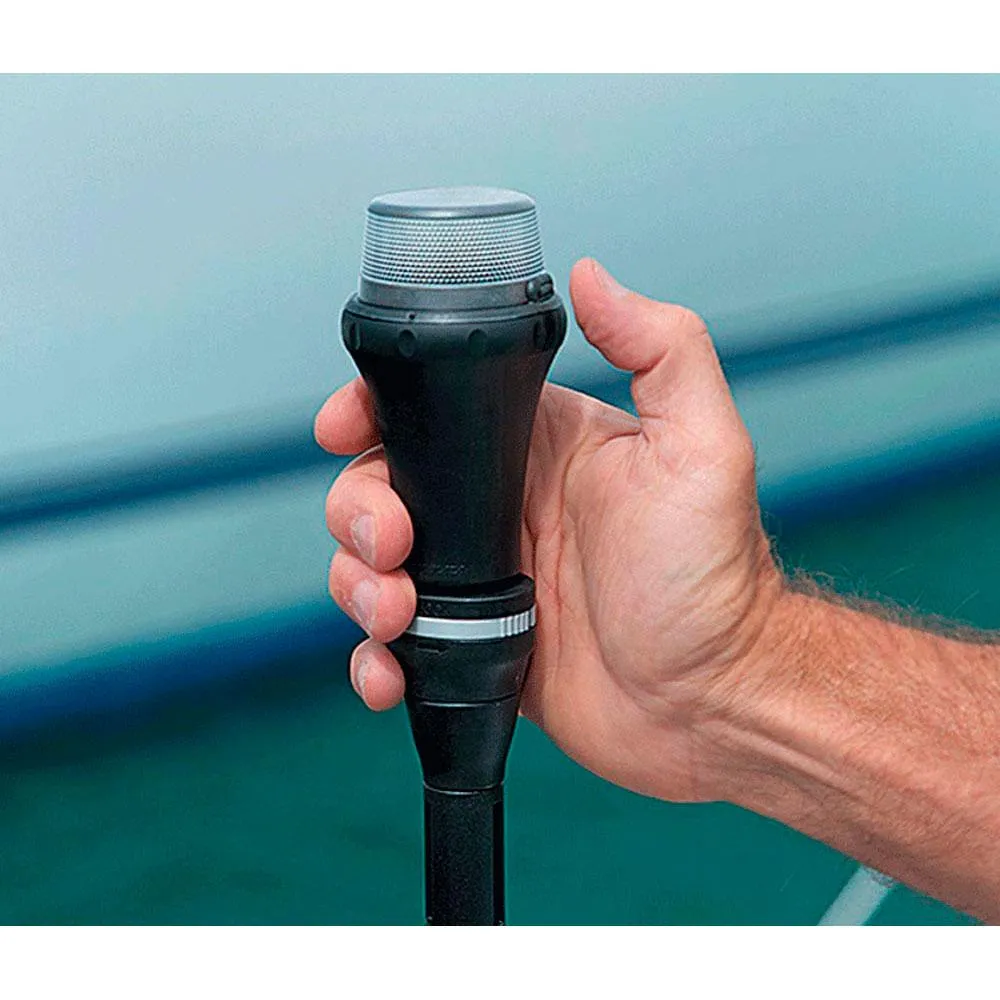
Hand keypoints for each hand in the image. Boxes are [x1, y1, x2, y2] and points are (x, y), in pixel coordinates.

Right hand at [315, 258, 783, 802]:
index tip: (344, 428)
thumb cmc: (712, 579)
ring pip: (371, 563)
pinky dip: (373, 657)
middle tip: (395, 548)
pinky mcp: (469, 640)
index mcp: (536, 447)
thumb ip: (661, 349)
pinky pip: (393, 641)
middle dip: (359, 512)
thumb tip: (592, 276)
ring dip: (357, 585)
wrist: (709, 703)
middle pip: (381, 485)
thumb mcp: (701, 448)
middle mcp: (497, 504)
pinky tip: (391, 672)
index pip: (431, 407)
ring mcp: (478, 576)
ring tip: (398, 615)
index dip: (372, 410)